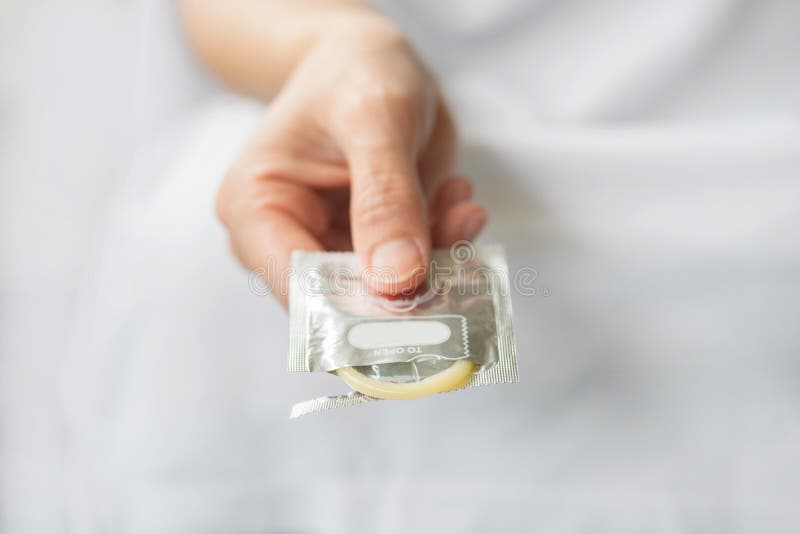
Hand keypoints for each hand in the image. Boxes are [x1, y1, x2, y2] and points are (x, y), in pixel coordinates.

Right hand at [215, 18, 486, 304]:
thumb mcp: (375, 118)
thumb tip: (397, 280)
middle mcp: (285, 238)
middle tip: (457, 234)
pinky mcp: (371, 248)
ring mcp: (330, 247)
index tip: (419, 294)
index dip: (358, 305)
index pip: (298, 285)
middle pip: (345, 299)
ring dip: (438, 256)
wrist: (369, 62)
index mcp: (255, 207)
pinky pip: (416, 269)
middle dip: (409, 281)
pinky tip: (457, 199)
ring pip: (389, 291)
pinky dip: (446, 242)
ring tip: (459, 203)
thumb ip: (386, 196)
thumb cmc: (353, 72)